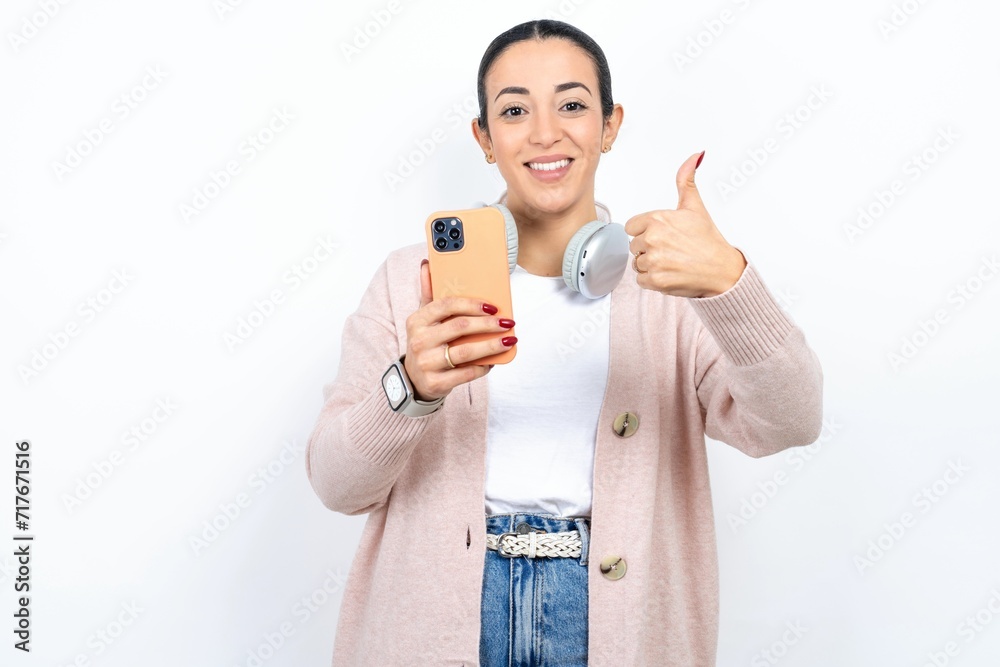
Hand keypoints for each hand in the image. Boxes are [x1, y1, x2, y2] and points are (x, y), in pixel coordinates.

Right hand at [402, 259, 516, 399]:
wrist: (413, 379)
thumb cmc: (425, 343)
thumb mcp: (423, 319)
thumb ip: (428, 293)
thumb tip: (427, 264)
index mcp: (418, 320)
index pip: (446, 305)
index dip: (472, 304)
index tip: (493, 306)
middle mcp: (420, 340)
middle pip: (460, 327)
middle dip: (488, 324)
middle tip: (507, 322)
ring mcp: (427, 363)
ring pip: (465, 352)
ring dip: (491, 346)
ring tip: (509, 341)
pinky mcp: (436, 382)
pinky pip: (466, 373)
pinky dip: (482, 367)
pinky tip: (494, 361)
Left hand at [624, 151, 746, 297]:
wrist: (722, 270)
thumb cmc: (709, 241)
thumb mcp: (695, 207)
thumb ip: (686, 181)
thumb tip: (695, 156)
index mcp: (657, 219)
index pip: (631, 226)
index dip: (645, 231)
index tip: (661, 235)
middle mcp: (653, 238)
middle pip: (634, 245)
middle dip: (648, 249)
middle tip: (671, 250)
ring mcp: (653, 260)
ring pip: (637, 263)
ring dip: (651, 265)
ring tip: (672, 262)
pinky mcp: (655, 280)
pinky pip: (640, 280)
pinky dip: (653, 280)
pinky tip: (670, 273)